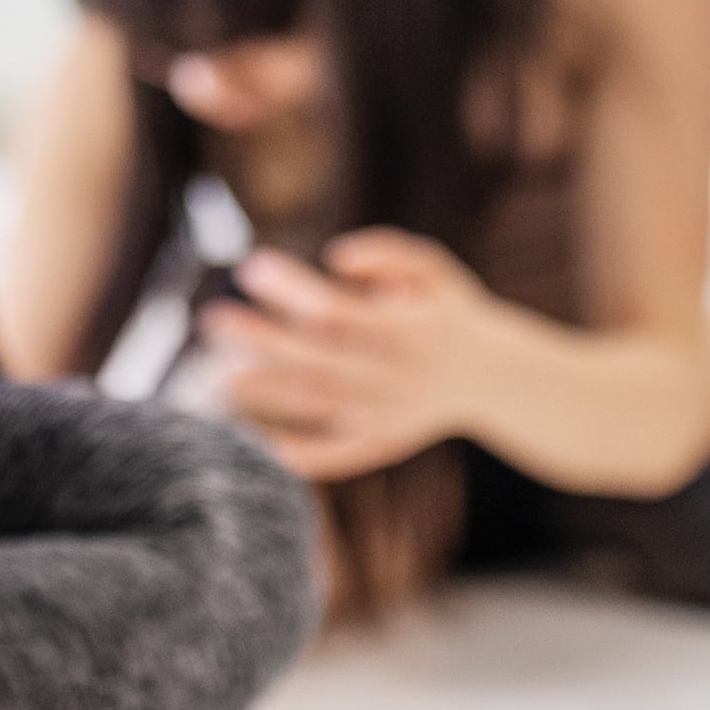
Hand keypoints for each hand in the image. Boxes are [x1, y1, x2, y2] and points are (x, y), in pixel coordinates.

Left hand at [198, 231, 487, 480]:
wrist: (496, 377)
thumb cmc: (449, 312)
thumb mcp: (436, 269)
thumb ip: (390, 253)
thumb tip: (335, 257)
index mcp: (411, 331)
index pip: (336, 312)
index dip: (290, 291)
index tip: (251, 268)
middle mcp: (399, 379)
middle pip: (317, 362)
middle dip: (262, 342)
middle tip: (213, 320)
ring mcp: (389, 418)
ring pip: (318, 407)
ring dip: (264, 395)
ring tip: (215, 379)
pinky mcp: (382, 446)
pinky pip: (333, 456)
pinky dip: (294, 454)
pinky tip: (251, 442)